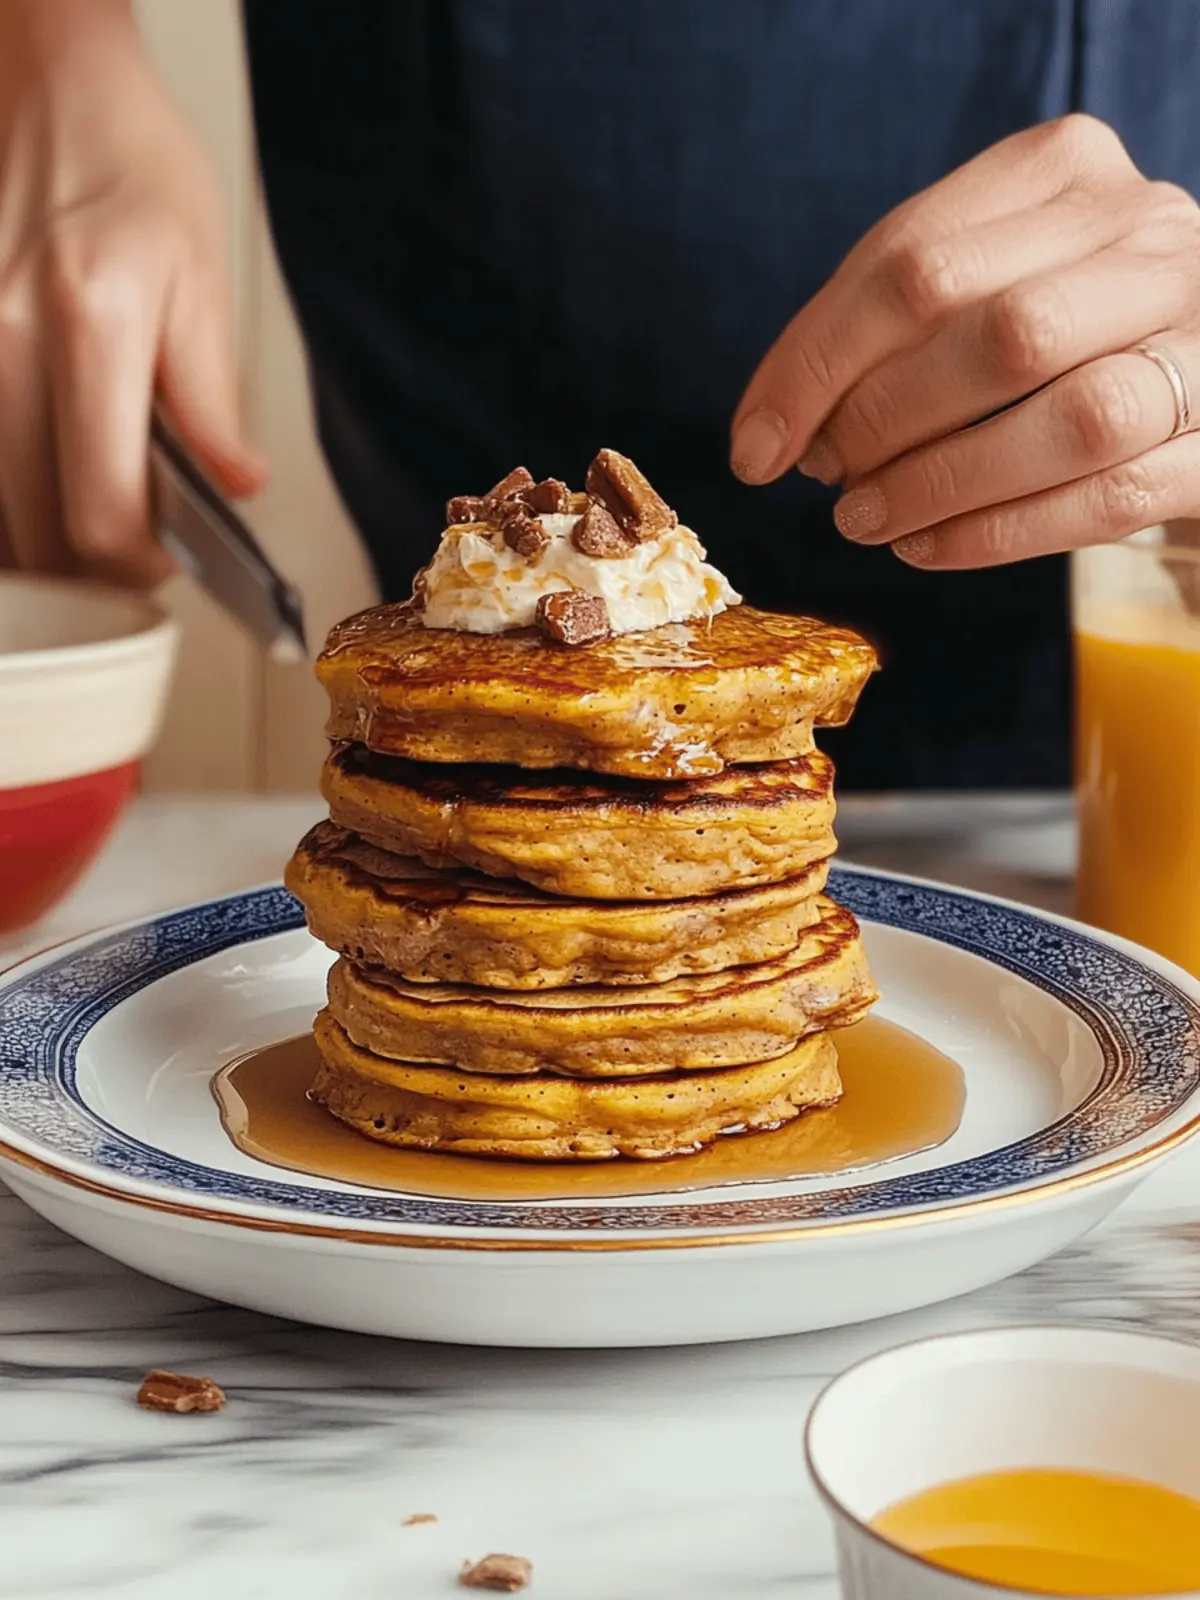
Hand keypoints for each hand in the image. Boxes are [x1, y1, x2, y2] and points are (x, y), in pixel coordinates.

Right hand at [0, 0, 266, 585]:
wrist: (55, 92)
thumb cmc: (135, 173)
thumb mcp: (203, 284)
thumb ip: (212, 401)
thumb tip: (236, 489)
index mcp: (91, 323)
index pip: (101, 508)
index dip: (138, 563)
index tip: (167, 561)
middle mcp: (4, 338)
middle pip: (35, 528)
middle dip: (93, 565)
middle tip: (139, 552)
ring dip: (43, 541)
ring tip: (95, 519)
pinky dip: (10, 496)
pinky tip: (46, 482)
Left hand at [731, 115, 1199, 568]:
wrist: (1192, 378)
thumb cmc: (1056, 329)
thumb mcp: (975, 280)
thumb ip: (888, 327)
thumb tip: (779, 429)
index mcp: (1067, 171)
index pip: (911, 261)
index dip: (813, 365)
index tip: (755, 448)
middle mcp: (1152, 237)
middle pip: (994, 330)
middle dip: (880, 421)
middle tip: (827, 478)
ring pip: (1070, 415)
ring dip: (940, 483)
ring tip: (864, 520)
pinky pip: (1110, 495)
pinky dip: (999, 531)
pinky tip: (927, 546)